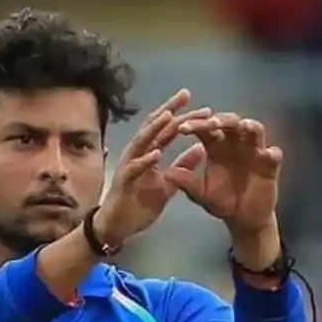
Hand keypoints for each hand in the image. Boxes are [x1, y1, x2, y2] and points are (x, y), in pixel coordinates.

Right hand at [93, 89, 211, 246]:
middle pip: (153, 126)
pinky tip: (157, 152)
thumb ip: (183, 166)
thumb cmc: (139, 204)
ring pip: (141, 141)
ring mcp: (128, 165)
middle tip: (186, 96)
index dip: (183, 116)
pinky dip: (146, 160)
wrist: (118, 225)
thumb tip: (201, 149)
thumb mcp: (168, 183)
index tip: (203, 107)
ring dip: (155, 128)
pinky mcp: (124, 181)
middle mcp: (137, 153)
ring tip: (170, 116)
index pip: (166, 129)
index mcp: (149, 152)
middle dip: (170, 110)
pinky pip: (135, 168)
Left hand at [166, 113, 282, 236]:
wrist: (243, 219)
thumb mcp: (201, 194)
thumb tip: (167, 173)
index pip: (205, 128)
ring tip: (245, 126)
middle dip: (222, 120)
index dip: (194, 125)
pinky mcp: (270, 165)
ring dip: (250, 127)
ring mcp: (254, 151)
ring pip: (255, 131)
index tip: (181, 128)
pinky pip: (274, 155)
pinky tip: (268, 154)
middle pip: (230, 122)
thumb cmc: (221, 202)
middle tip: (212, 121)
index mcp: (215, 146)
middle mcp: (235, 143)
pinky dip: (272, 153)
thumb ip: (187, 182)